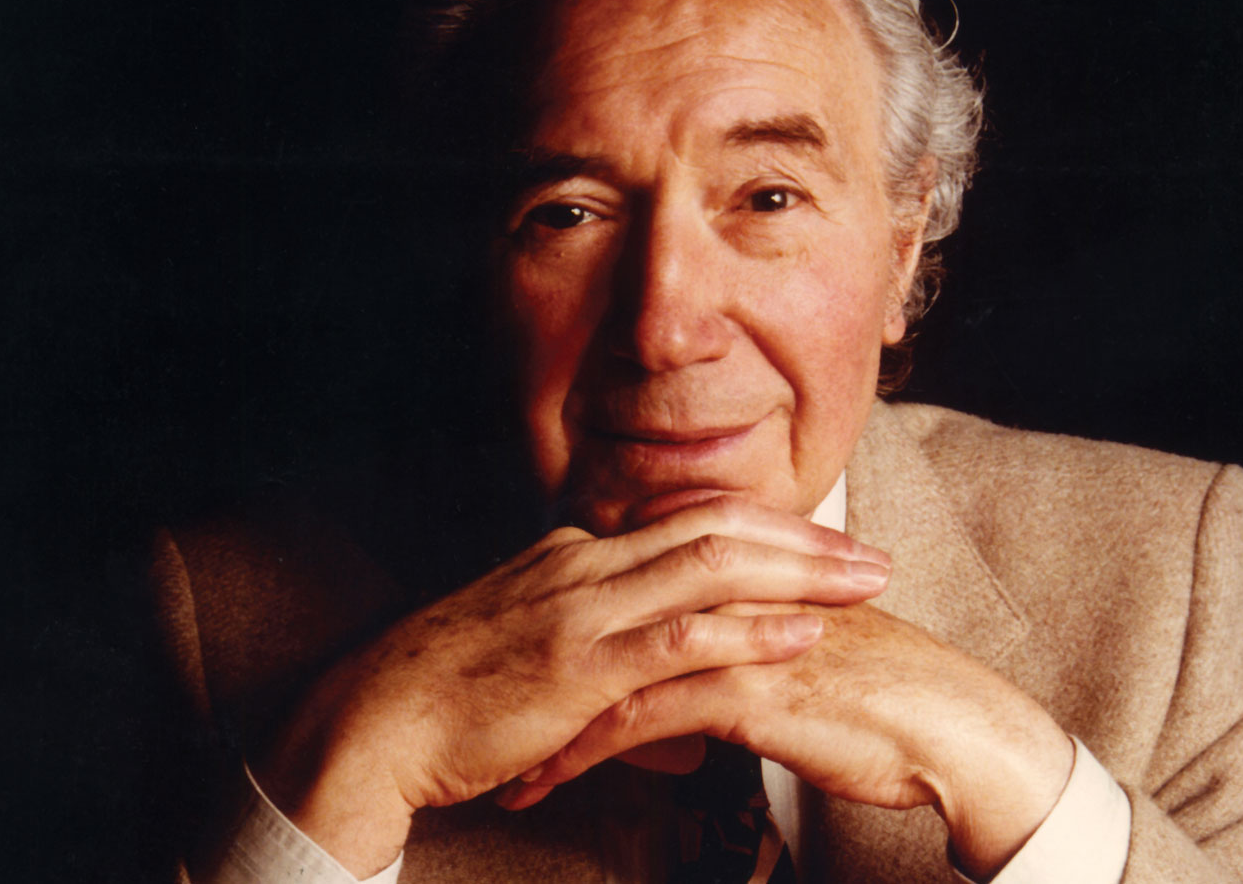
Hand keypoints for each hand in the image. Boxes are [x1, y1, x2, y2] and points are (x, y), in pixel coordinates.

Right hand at [254, 497, 892, 876]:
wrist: (373, 721)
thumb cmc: (449, 698)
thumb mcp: (531, 658)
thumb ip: (605, 667)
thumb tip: (669, 710)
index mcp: (574, 557)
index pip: (686, 521)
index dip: (764, 528)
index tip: (823, 541)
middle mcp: (585, 565)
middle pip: (716, 528)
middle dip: (802, 538)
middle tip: (869, 553)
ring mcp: (583, 610)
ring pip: (710, 568)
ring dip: (797, 573)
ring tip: (863, 583)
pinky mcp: (579, 665)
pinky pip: (680, 638)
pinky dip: (748, 631)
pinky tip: (800, 635)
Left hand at [507, 602, 1074, 876]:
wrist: (950, 725)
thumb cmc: (884, 695)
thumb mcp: (803, 653)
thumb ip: (751, 640)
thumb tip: (710, 658)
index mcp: (738, 578)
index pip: (633, 592)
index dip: (575, 633)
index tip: (529, 675)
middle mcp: (724, 595)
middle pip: (604, 621)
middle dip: (539, 673)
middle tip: (489, 714)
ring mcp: (728, 636)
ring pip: (606, 667)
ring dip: (545, 720)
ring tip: (499, 763)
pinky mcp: (737, 689)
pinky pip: (634, 720)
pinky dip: (578, 753)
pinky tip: (543, 784)